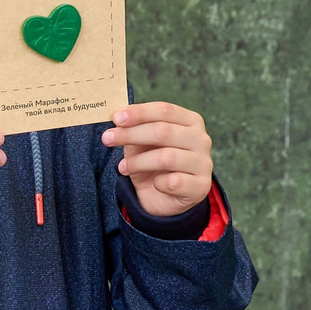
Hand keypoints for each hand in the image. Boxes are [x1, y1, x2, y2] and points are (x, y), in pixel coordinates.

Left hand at [102, 101, 213, 216]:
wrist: (166, 199)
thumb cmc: (153, 165)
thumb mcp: (141, 145)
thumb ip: (134, 131)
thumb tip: (118, 120)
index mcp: (190, 121)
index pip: (164, 110)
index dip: (139, 113)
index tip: (115, 118)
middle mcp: (201, 139)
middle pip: (163, 131)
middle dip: (131, 134)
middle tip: (107, 139)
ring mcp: (204, 163)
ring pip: (166, 157)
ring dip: (138, 162)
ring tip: (122, 168)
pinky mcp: (201, 186)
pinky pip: (173, 182)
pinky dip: (158, 184)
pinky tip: (154, 185)